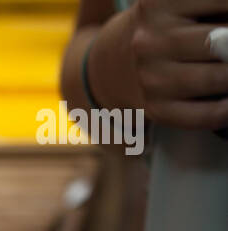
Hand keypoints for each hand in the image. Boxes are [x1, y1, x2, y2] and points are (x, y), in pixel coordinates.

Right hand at [128, 0, 227, 127]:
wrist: (117, 61)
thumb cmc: (164, 27)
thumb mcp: (181, 5)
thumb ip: (213, 10)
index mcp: (158, 3)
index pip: (217, 3)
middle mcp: (149, 41)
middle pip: (219, 42)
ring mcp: (150, 79)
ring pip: (213, 78)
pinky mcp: (156, 109)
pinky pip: (200, 116)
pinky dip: (225, 110)